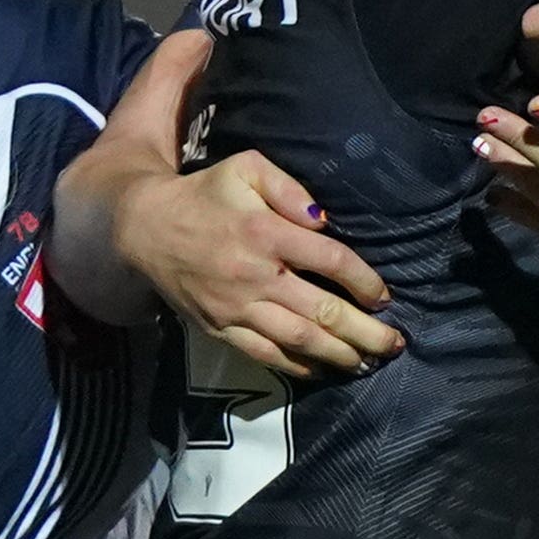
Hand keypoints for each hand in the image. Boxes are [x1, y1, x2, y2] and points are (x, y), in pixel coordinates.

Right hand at [111, 154, 403, 380]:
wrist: (144, 227)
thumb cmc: (205, 194)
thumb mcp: (246, 168)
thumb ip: (290, 188)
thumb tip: (325, 220)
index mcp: (266, 233)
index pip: (330, 261)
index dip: (364, 281)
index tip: (384, 296)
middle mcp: (255, 275)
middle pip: (321, 311)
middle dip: (365, 331)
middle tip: (394, 343)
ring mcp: (236, 307)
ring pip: (297, 340)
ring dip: (338, 354)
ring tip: (367, 362)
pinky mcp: (219, 328)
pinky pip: (264, 355)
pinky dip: (297, 366)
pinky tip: (322, 369)